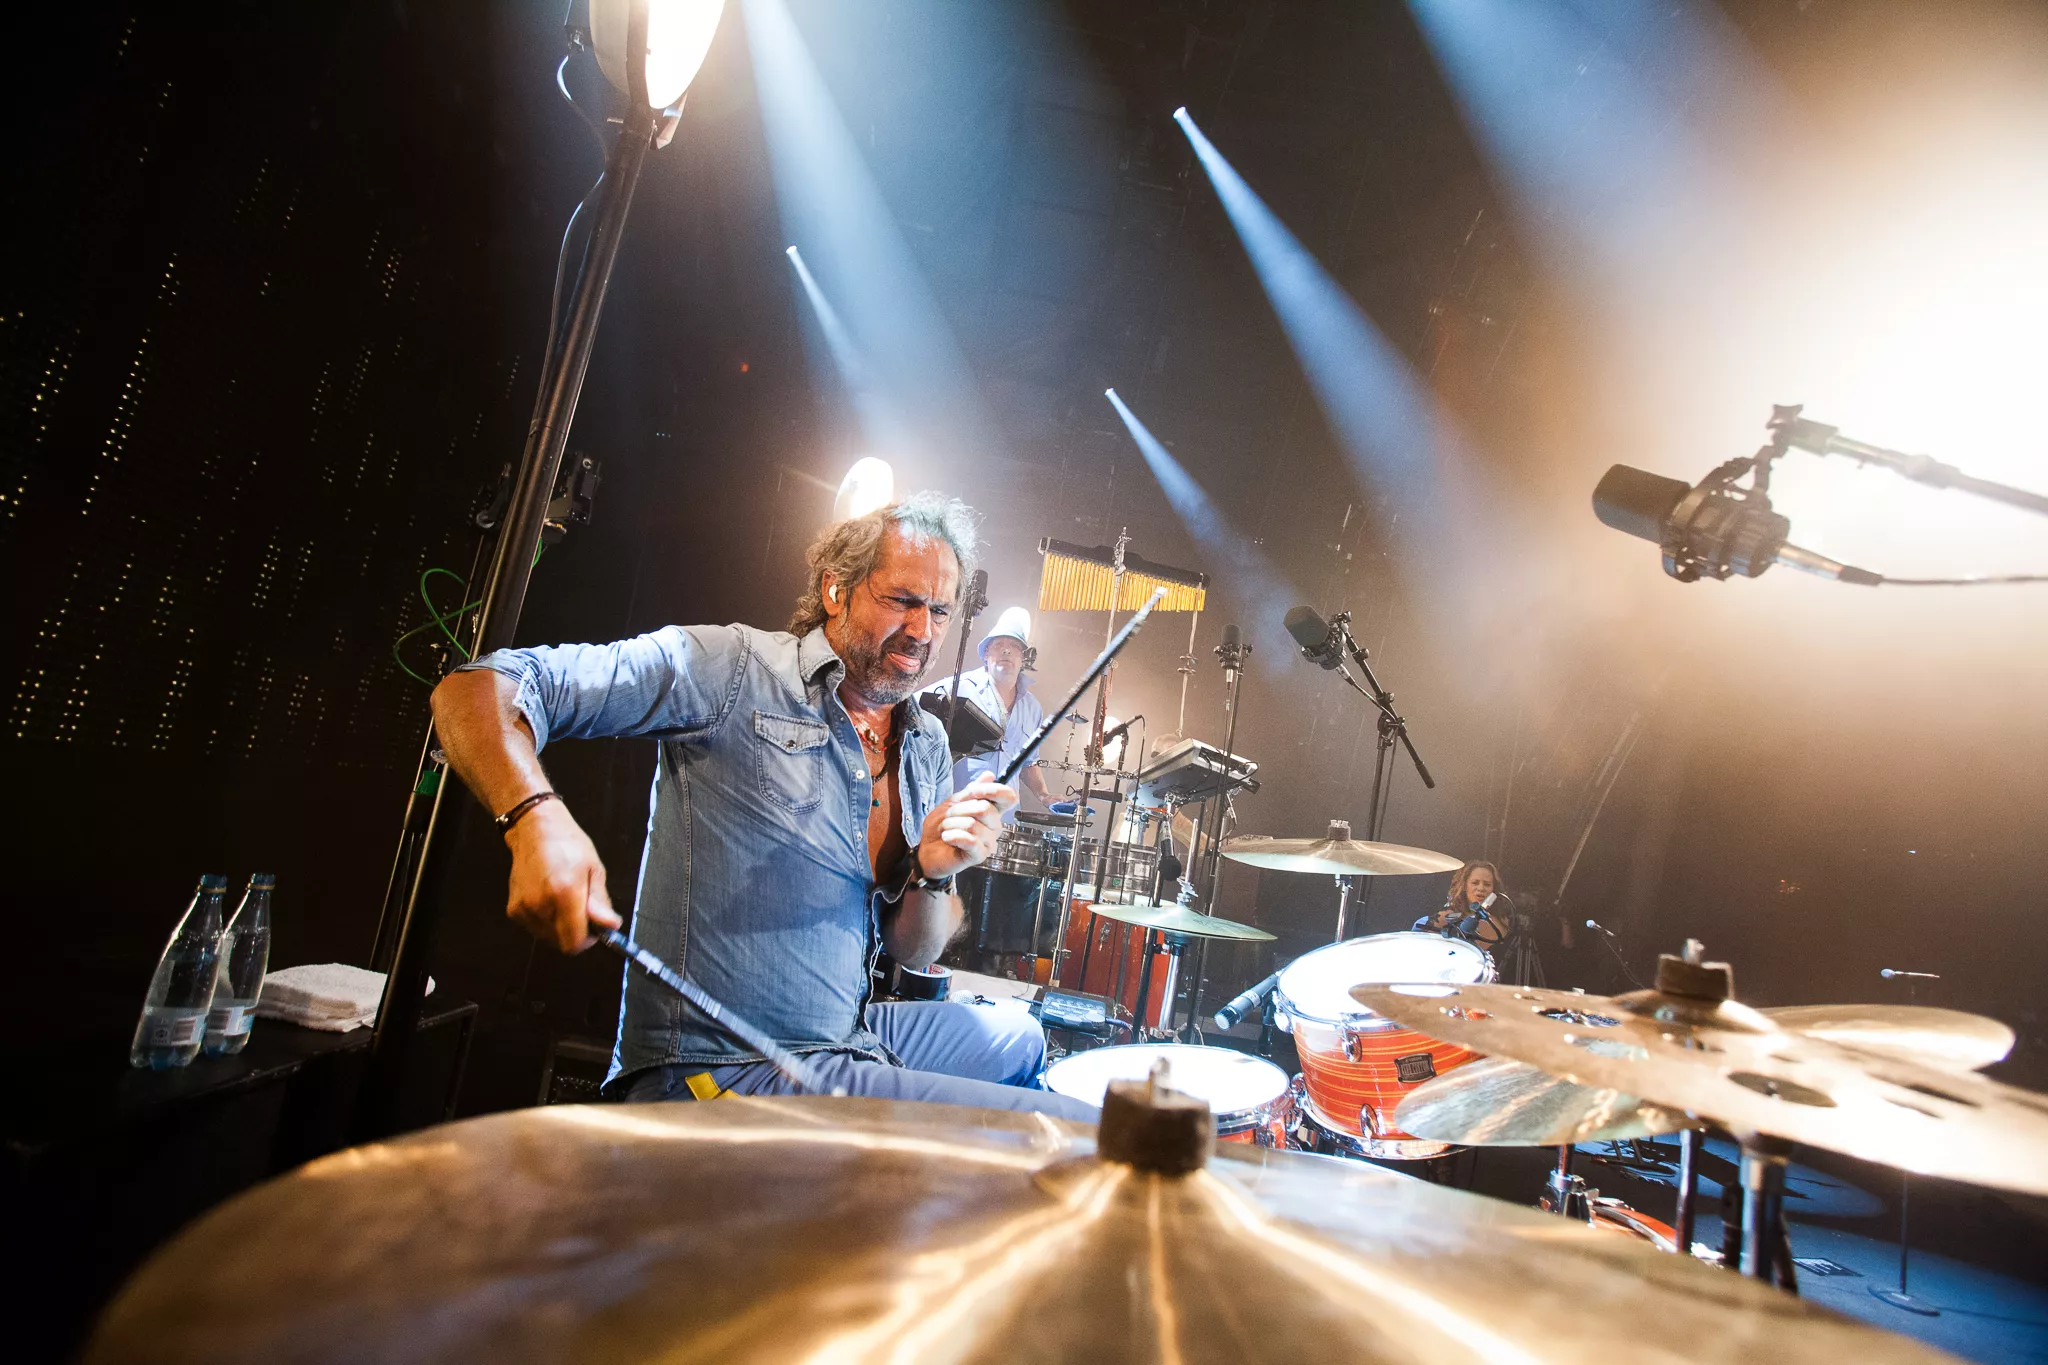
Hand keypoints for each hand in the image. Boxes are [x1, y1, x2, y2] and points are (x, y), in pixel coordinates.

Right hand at [503, 800, 621, 952]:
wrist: (535, 829)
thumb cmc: (569, 845)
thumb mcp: (594, 869)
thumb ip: (600, 901)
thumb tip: (611, 926)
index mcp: (565, 894)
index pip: (574, 943)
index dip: (588, 941)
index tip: (595, 928)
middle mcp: (541, 905)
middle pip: (561, 944)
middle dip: (575, 933)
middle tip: (581, 910)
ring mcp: (524, 909)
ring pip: (548, 937)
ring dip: (559, 928)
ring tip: (563, 900)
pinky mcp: (513, 910)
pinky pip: (535, 928)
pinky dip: (545, 921)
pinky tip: (548, 899)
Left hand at [917, 772, 1018, 880]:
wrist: (928, 849)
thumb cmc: (941, 827)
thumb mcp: (953, 803)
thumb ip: (972, 791)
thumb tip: (989, 775)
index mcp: (991, 811)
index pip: (1008, 798)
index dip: (994, 790)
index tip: (973, 791)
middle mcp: (994, 826)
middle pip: (985, 808)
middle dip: (959, 809)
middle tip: (948, 816)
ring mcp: (988, 842)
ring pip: (973, 824)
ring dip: (952, 824)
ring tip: (945, 829)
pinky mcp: (980, 855)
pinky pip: (970, 840)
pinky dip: (953, 836)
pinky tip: (947, 837)